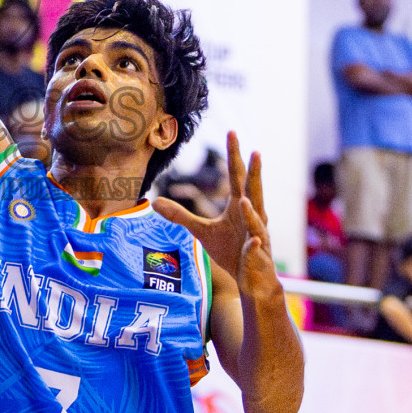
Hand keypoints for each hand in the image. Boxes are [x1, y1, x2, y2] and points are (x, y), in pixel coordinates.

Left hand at [155, 132, 278, 301]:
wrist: (252, 280)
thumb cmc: (232, 251)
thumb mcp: (202, 231)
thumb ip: (181, 215)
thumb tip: (155, 202)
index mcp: (238, 207)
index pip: (236, 176)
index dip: (234, 155)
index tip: (232, 132)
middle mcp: (251, 216)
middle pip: (251, 190)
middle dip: (253, 172)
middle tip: (254, 151)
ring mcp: (256, 235)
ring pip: (256, 219)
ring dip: (251, 210)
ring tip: (243, 198)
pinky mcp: (256, 255)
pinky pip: (255, 248)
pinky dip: (254, 244)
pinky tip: (253, 241)